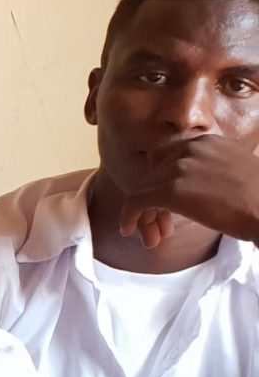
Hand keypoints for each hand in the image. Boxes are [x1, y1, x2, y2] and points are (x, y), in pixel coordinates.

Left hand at [115, 135, 258, 248]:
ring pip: (144, 188)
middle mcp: (190, 148)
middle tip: (158, 224)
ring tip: (150, 234)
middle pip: (153, 173)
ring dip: (145, 214)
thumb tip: (194, 188)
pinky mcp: (170, 189)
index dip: (161, 181)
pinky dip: (129, 216)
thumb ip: (209, 171)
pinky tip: (129, 230)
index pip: (167, 157)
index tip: (165, 202)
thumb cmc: (258, 198)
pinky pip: (136, 201)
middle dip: (152, 200)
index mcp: (206, 142)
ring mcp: (179, 167)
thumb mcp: (233, 172)